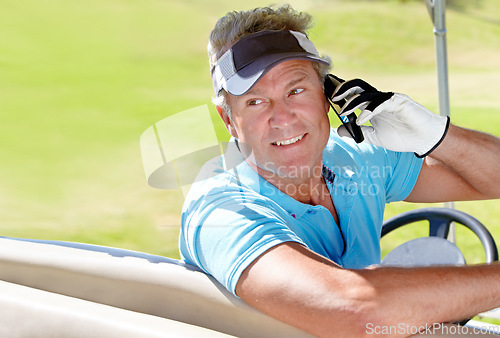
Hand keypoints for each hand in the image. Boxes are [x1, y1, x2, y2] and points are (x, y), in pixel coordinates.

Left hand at [331, 79, 449, 156]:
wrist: (424, 139)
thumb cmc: (401, 136)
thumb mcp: (374, 137)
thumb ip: (357, 132)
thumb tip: (339, 129)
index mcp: (373, 105)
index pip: (354, 93)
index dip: (341, 92)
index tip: (326, 95)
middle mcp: (379, 99)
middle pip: (358, 87)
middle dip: (343, 88)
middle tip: (331, 96)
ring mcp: (390, 99)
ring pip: (368, 94)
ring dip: (353, 101)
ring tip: (343, 111)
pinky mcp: (400, 103)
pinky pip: (382, 103)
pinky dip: (370, 110)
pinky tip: (362, 119)